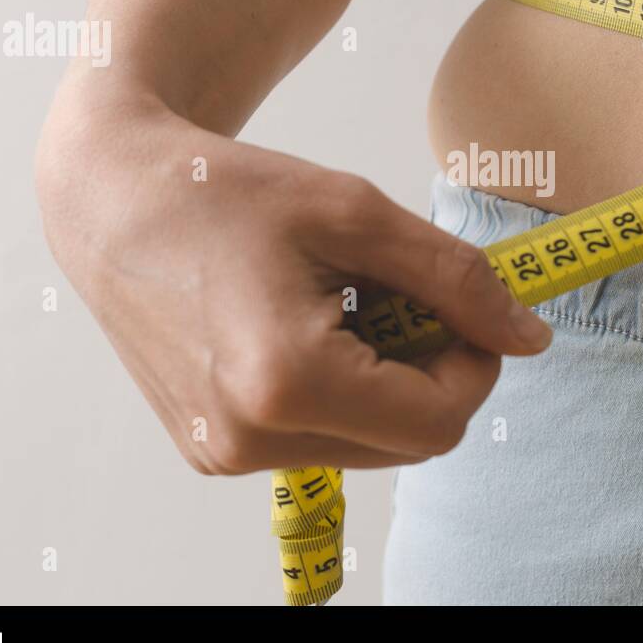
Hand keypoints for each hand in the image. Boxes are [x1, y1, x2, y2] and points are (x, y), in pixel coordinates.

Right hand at [35, 89, 551, 473]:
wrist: (112, 196)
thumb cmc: (228, 189)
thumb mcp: (358, 215)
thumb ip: (457, 280)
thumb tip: (530, 338)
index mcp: (286, 381)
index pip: (440, 421)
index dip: (474, 362)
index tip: (461, 305)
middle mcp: (248, 438)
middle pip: (408, 442)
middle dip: (428, 372)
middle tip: (396, 295)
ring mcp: (223, 453)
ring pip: (367, 443)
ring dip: (383, 381)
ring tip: (338, 303)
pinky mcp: (211, 450)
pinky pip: (317, 438)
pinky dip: (337, 390)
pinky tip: (301, 326)